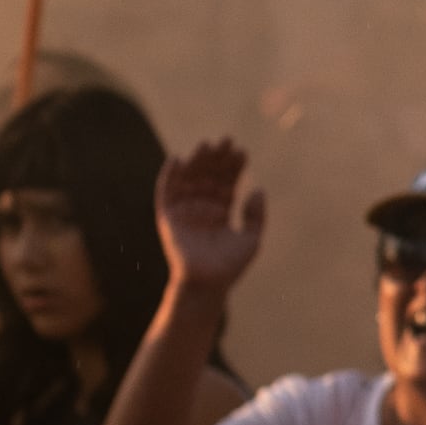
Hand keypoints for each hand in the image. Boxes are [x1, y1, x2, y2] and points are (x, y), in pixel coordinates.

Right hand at [155, 139, 265, 297]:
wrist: (208, 284)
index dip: (233, 167)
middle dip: (216, 159)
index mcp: (221, 212)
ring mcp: (185, 211)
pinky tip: (177, 159)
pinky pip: (166, 192)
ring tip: (206, 145)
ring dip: (196, 162)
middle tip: (226, 140)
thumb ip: (255, 215)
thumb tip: (259, 189)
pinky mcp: (168, 217)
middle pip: (208, 177)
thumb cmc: (230, 266)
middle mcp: (202, 208)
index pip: (227, 183)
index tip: (242, 151)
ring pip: (190, 179)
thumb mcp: (251, 238)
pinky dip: (169, 176)